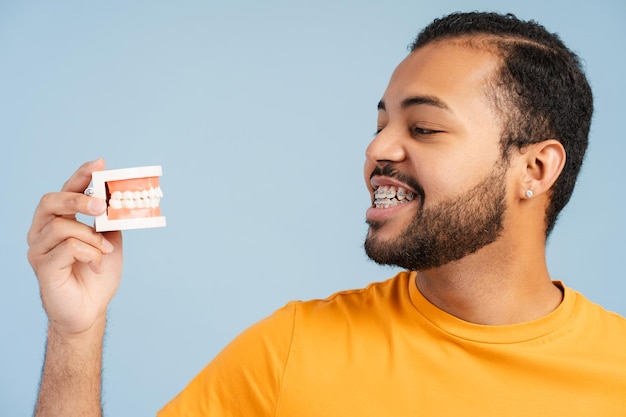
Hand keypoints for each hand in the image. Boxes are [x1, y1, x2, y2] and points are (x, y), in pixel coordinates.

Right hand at [27, 159, 122, 336]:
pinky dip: (90, 253)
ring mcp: (39, 249)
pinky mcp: (43, 267)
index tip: (100, 163)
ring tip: (105, 251)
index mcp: (58, 220)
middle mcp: (43, 231)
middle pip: (52, 201)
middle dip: (79, 199)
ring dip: (91, 236)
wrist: (90, 309)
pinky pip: (67, 248)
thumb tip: (120, 197)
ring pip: (62, 226)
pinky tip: (96, 265)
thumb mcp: (108, 240)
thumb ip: (109, 220)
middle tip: (101, 205)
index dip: (81, 175)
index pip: (66, 190)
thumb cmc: (96, 274)